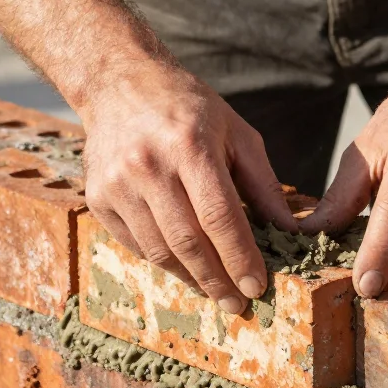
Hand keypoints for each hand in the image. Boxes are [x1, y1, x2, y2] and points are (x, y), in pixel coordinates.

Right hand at [79, 61, 296, 313]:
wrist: (119, 84)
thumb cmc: (188, 108)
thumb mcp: (236, 132)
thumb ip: (263, 183)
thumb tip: (289, 231)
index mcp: (190, 146)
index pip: (220, 217)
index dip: (240, 257)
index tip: (257, 286)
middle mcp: (149, 165)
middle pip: (188, 241)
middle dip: (218, 280)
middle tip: (238, 304)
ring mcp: (118, 183)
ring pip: (159, 250)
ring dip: (191, 279)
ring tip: (215, 292)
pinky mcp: (98, 197)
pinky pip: (135, 244)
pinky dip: (162, 262)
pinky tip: (184, 268)